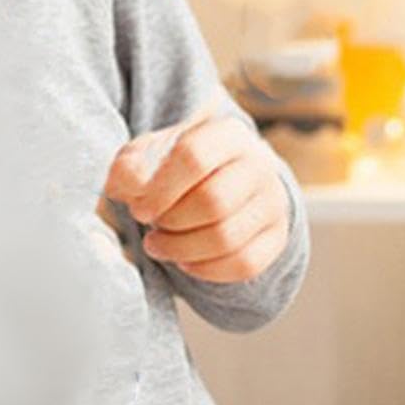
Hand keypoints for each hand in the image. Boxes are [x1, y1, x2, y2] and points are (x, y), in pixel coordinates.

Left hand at [105, 110, 291, 283]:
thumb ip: (129, 168)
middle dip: (171, 223)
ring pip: (225, 238)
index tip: (139, 209)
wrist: (219, 184)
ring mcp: (272, 201)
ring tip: (159, 244)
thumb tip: (130, 188)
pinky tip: (185, 261)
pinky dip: (205, 269)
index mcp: (226, 134)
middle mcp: (258, 163)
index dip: (159, 191)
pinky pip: (243, 263)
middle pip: (213, 202)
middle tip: (153, 226)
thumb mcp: (146, 159)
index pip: (193, 157)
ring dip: (181, 250)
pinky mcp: (276, 237)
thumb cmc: (174, 172)